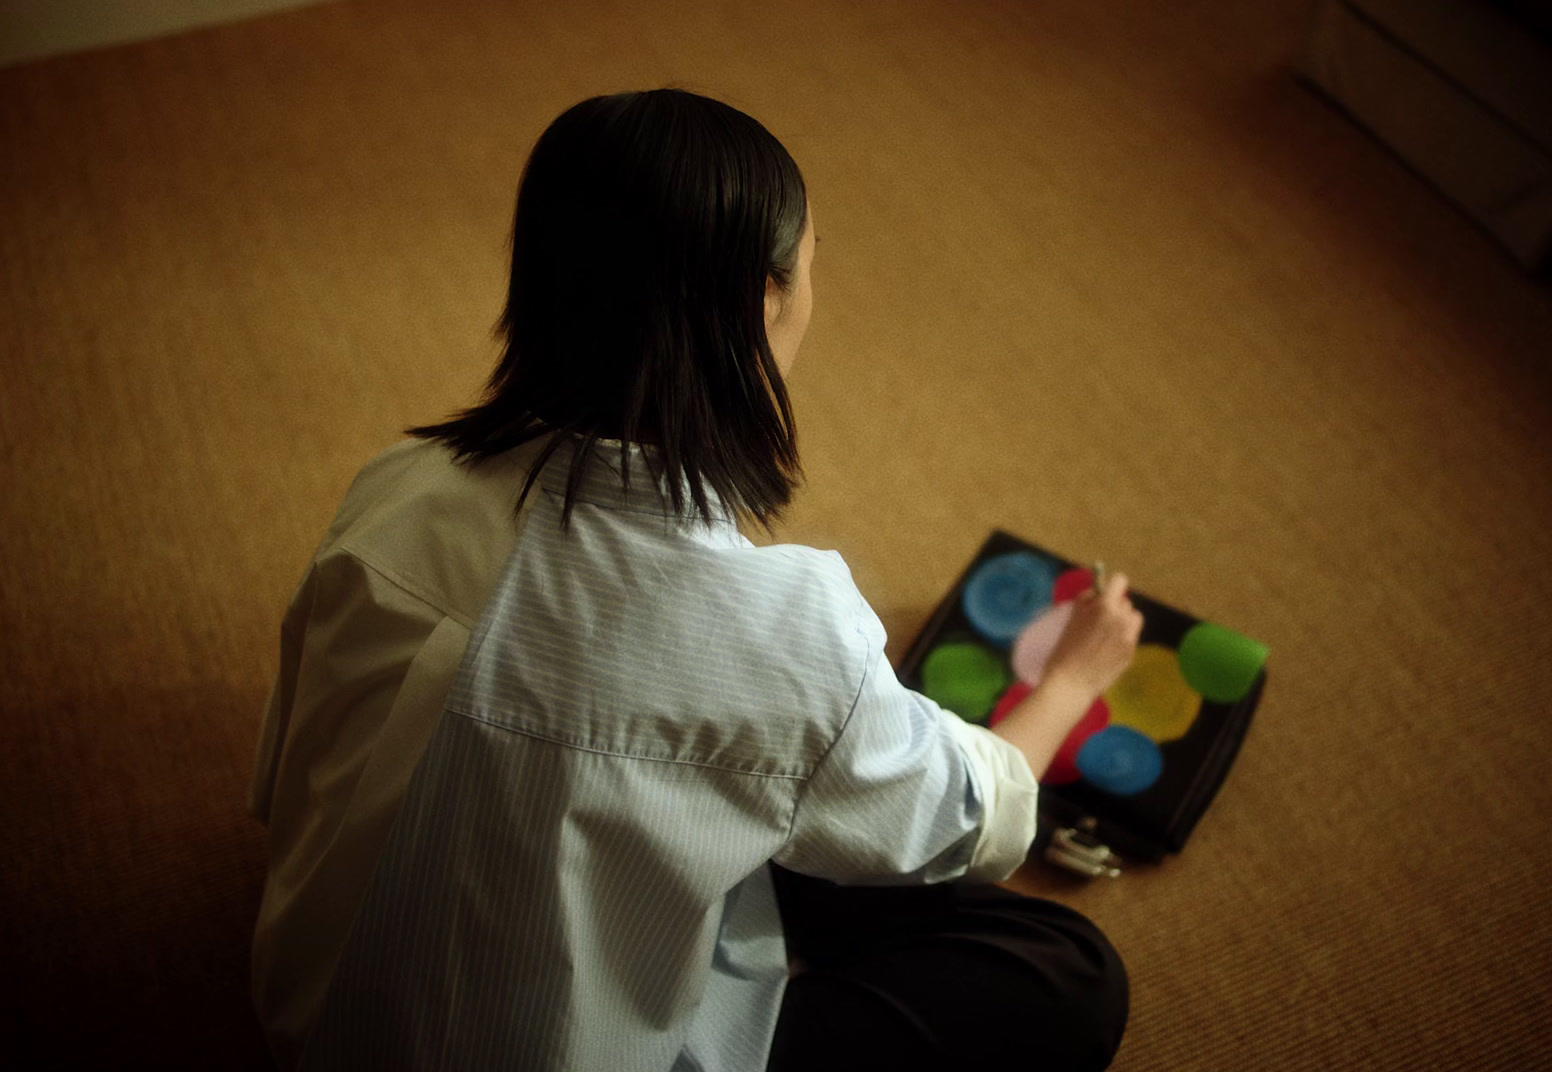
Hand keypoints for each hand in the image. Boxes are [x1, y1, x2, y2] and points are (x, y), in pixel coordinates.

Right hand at [1043, 572, 1143, 699]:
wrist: (1071, 683)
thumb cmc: (1065, 649)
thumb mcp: (1072, 618)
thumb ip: (1086, 601)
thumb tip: (1097, 593)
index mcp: (1105, 607)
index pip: (1120, 581)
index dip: (1111, 586)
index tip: (1104, 594)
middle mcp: (1122, 619)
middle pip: (1126, 602)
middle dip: (1114, 607)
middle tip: (1099, 619)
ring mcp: (1130, 637)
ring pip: (1133, 618)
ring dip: (1123, 621)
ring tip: (1107, 633)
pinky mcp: (1132, 652)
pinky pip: (1131, 636)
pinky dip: (1122, 638)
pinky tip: (1107, 649)